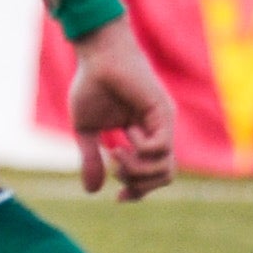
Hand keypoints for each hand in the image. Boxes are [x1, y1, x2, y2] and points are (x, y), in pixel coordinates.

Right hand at [66, 16, 174, 199]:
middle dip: (138, 184)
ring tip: (116, 153)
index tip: (118, 197)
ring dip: (137, 170)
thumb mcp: (86, 130)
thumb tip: (92, 191)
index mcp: (143, 136)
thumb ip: (91, 158)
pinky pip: (159, 148)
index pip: (154, 175)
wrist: (98, 54)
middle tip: (115, 168)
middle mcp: (158, 131)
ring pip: (166, 167)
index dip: (139, 191)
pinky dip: (140, 149)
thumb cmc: (92, 84)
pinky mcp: (162, 112)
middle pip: (165, 176)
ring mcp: (163, 123)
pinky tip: (125, 132)